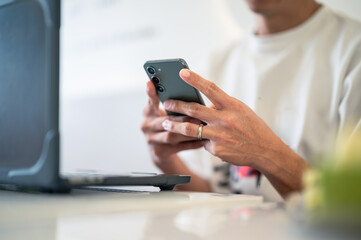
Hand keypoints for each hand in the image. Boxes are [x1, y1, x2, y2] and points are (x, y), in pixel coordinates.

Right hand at [141, 81, 203, 165]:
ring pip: (172, 136)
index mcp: (148, 112)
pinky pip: (178, 148)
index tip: (151, 83)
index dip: (150, 93)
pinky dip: (191, 144)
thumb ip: (173, 105)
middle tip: (197, 115)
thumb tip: (191, 94)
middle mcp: (147, 125)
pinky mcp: (159, 152)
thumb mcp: (166, 113)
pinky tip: (203, 140)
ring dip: (188, 132)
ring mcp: (152, 140)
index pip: (150, 101)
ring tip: (202, 128)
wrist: (160, 151)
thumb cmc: (168, 125)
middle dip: (181, 118)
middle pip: (165, 121)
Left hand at [161, 69, 287, 169]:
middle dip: (177, 105)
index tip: (182, 72)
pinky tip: (209, 141)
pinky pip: (203, 142)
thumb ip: (222, 106)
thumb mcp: (241, 111)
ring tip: (166, 122)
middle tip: (167, 103)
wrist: (265, 151)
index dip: (195, 79)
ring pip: (190, 128)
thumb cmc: (253, 128)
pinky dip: (203, 140)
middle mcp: (225, 119)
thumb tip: (204, 105)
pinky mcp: (216, 149)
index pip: (210, 88)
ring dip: (175, 125)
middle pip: (194, 109)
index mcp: (232, 105)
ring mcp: (219, 135)